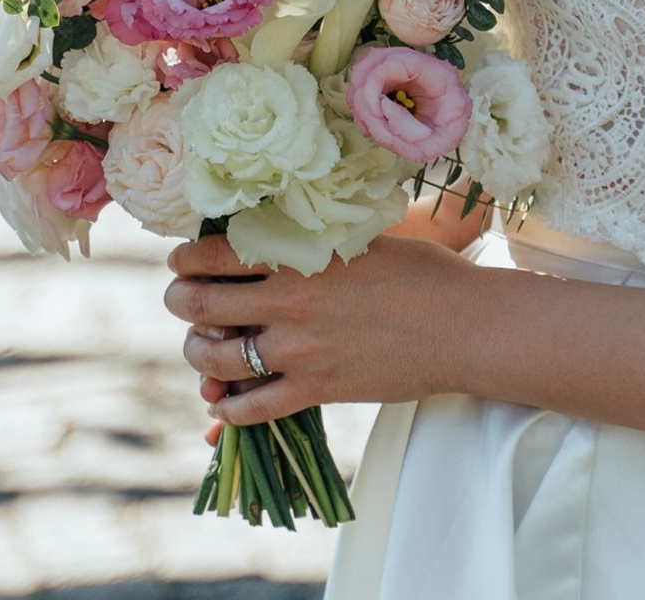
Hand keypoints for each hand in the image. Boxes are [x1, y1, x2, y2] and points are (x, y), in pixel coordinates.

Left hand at [163, 232, 475, 424]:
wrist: (464, 325)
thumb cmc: (422, 271)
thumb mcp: (362, 238)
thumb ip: (313, 241)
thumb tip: (273, 236)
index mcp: (300, 257)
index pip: (214, 255)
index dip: (186, 258)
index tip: (181, 259)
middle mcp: (290, 303)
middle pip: (201, 307)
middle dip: (180, 301)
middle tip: (180, 298)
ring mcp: (300, 351)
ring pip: (215, 362)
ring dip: (197, 353)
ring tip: (202, 346)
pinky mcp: (316, 390)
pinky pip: (251, 409)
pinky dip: (229, 409)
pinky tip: (225, 401)